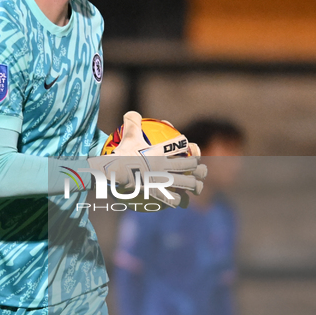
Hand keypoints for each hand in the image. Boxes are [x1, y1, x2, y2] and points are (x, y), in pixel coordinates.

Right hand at [88, 112, 206, 208]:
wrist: (113, 176)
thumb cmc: (119, 157)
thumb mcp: (125, 138)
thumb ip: (131, 124)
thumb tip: (131, 112)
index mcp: (159, 151)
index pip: (179, 145)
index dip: (188, 146)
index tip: (191, 147)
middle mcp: (164, 166)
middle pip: (189, 165)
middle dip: (199, 168)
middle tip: (202, 169)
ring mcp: (162, 181)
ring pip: (187, 183)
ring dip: (195, 186)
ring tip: (197, 188)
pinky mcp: (157, 195)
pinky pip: (173, 200)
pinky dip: (178, 200)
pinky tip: (180, 202)